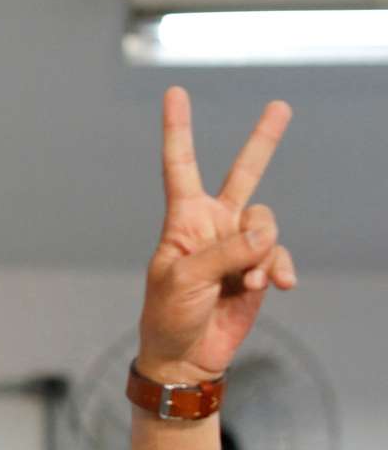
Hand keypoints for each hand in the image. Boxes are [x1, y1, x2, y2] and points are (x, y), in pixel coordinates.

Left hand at [136, 86, 294, 383]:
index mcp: (183, 220)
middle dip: (263, 142)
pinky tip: (274, 287)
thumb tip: (267, 232)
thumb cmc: (169, 315)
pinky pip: (279, 256)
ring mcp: (237, 246)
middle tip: (281, 106)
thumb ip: (227, 251)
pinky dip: (279, 269)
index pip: (180, 166)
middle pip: (242, 175)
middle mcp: (212, 225)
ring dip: (264, 254)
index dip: (178, 130)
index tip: (175, 93)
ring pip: (268, 225)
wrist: (186, 356)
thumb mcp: (186, 280)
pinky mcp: (257, 269)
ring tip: (248, 283)